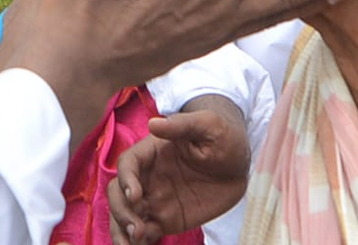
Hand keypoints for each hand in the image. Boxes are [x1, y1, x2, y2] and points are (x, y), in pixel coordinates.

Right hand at [108, 97, 249, 244]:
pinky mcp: (165, 219)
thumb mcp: (208, 125)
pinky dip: (137, 243)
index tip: (135, 196)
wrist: (239, 164)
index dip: (125, 180)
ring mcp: (154, 199)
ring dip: (123, 230)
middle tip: (137, 229)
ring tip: (136, 242)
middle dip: (121, 211)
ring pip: (125, 215)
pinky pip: (145, 233)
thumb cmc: (222, 137)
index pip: (127, 164)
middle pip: (118, 193)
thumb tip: (153, 124)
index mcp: (152, 152)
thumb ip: (182, 125)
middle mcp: (148, 177)